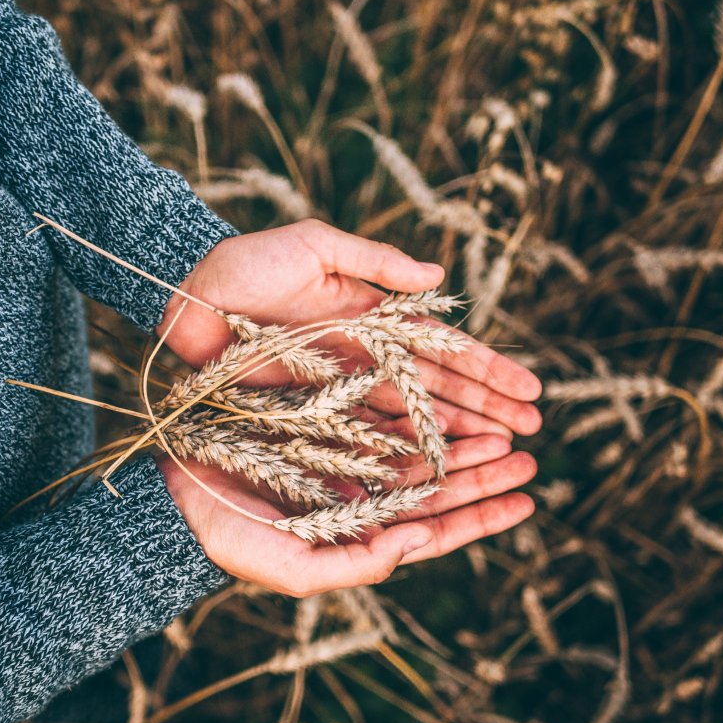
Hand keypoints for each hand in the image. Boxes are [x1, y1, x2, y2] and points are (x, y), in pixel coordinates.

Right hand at [159, 434, 536, 596]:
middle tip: (530, 455)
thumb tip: (419, 539)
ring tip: (507, 425)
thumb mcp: (295, 567)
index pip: (434, 529)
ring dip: (461, 438)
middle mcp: (360, 496)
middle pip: (437, 485)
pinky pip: (384, 412)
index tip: (527, 502)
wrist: (178, 497)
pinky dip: (418, 405)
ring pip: (418, 447)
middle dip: (484, 472)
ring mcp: (345, 457)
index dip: (481, 517)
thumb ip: (360, 563)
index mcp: (359, 535)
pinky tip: (449, 394)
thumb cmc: (232, 540)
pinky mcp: (326, 421)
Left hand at [161, 220, 542, 438]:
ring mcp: (340, 393)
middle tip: (534, 434)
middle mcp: (366, 362)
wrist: (189, 295)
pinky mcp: (309, 417)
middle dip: (486, 411)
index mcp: (375, 320)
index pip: (445, 351)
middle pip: (438, 392)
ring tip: (502, 457)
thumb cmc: (250, 263)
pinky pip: (364, 440)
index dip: (488, 370)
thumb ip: (377, 262)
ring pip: (410, 421)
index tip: (532, 390)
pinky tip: (435, 475)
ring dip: (456, 439)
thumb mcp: (317, 247)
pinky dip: (400, 455)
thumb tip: (440, 278)